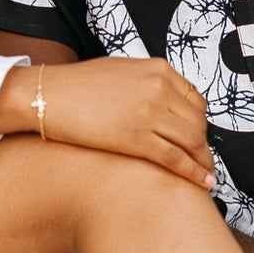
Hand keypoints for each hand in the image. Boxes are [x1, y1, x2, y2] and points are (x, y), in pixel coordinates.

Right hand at [0, 57, 215, 187]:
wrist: (46, 96)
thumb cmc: (76, 86)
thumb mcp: (121, 71)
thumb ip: (146, 83)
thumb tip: (162, 102)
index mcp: (157, 69)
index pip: (195, 100)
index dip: (200, 124)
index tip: (198, 138)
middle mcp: (159, 88)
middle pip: (198, 122)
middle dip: (203, 145)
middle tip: (203, 161)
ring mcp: (149, 112)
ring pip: (192, 141)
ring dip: (203, 162)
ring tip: (207, 177)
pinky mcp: (136, 138)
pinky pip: (176, 158)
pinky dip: (194, 173)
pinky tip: (203, 183)